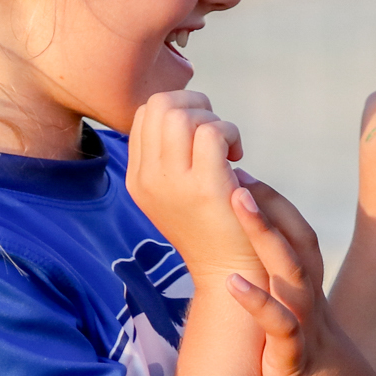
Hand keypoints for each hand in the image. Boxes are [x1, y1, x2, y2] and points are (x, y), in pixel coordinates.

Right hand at [126, 92, 257, 277]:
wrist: (229, 270)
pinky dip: (230, 133)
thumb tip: (186, 106)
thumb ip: (170, 152)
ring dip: (213, 120)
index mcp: (138, 178)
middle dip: (195, 106)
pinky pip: (212, 132)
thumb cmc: (211, 223)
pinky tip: (237, 156)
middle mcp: (148, 179)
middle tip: (216, 134)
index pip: (145, 113)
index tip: (199, 134)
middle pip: (160, 105)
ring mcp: (174, 184)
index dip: (178, 109)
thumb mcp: (176, 189)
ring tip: (227, 147)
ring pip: (183, 115)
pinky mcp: (206, 188)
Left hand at [224, 181, 375, 375]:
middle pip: (297, 243)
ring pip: (288, 272)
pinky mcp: (299, 364)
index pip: (301, 245)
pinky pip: (279, 328)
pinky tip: (231, 285)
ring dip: (263, 233)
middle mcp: (315, 311)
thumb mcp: (310, 354)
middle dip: (268, 206)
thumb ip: (292, 330)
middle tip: (236, 171)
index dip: (277, 211)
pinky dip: (256, 304)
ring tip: (236, 198)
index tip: (248, 182)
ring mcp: (309, 333)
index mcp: (316, 306)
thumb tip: (270, 318)